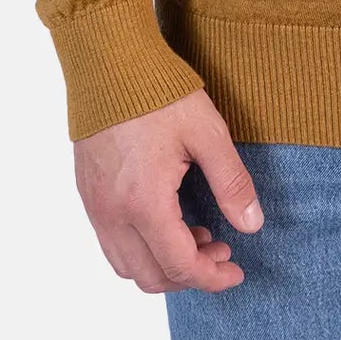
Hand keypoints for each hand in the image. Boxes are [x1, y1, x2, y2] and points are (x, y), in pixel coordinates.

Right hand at [73, 86, 263, 294]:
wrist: (108, 62)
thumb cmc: (158, 92)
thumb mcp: (208, 132)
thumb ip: (231, 183)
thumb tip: (252, 225)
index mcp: (144, 202)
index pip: (180, 265)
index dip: (212, 277)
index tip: (237, 271)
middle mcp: (113, 214)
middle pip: (151, 276)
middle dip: (191, 275)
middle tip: (222, 249)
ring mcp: (95, 206)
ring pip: (126, 266)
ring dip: (163, 265)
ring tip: (198, 235)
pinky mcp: (88, 194)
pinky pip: (111, 243)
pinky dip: (141, 248)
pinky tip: (167, 221)